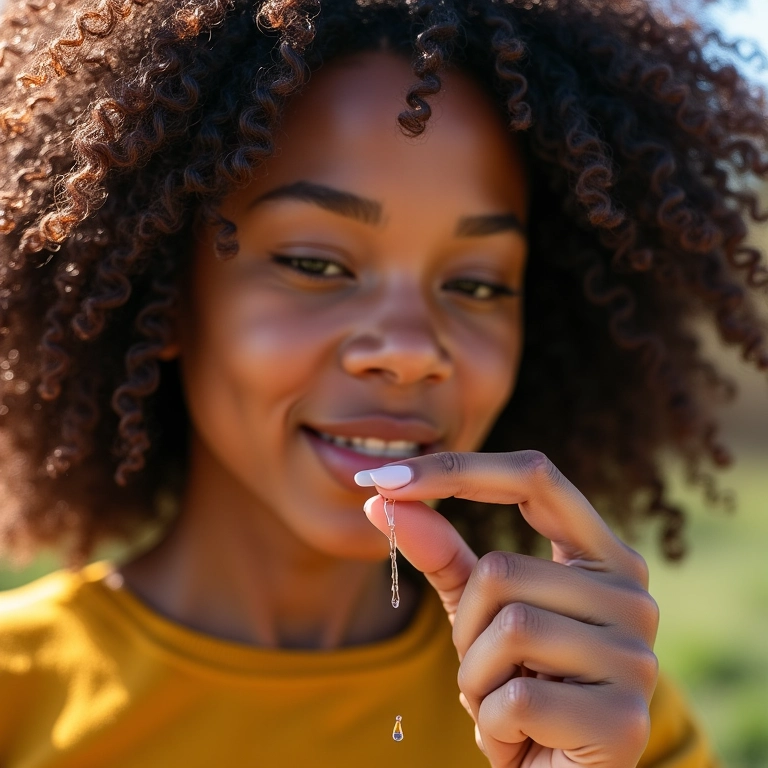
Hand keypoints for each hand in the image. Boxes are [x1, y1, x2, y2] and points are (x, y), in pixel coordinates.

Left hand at [360, 451, 658, 767]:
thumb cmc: (516, 685)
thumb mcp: (474, 610)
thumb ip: (439, 551)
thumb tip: (382, 498)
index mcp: (603, 556)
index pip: (534, 476)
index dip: (455, 468)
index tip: (381, 477)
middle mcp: (634, 595)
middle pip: (501, 567)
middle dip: (466, 626)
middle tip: (489, 669)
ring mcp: (636, 658)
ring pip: (507, 627)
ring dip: (475, 678)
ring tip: (504, 705)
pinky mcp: (624, 721)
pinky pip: (512, 696)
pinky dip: (490, 724)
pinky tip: (519, 740)